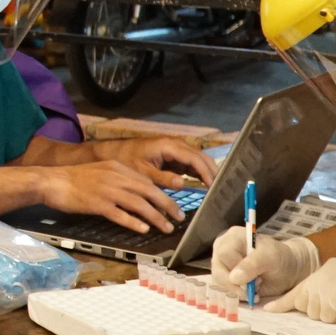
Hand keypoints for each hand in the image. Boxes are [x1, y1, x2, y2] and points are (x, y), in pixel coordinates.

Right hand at [36, 161, 182, 234]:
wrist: (51, 181)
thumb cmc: (73, 179)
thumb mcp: (100, 172)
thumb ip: (118, 180)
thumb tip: (137, 194)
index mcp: (117, 168)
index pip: (147, 181)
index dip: (163, 194)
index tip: (174, 205)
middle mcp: (115, 177)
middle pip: (148, 191)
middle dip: (167, 205)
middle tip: (178, 217)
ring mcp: (106, 190)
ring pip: (138, 204)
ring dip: (155, 217)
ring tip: (165, 227)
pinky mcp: (97, 204)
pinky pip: (120, 214)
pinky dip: (134, 222)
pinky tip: (143, 229)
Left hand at [92, 137, 218, 190]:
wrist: (115, 153)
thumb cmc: (126, 159)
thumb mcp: (142, 171)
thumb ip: (162, 178)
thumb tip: (182, 184)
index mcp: (169, 146)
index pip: (194, 158)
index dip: (206, 172)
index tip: (213, 186)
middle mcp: (176, 145)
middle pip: (201, 158)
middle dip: (212, 172)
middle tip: (220, 189)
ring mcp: (176, 150)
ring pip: (198, 160)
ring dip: (207, 173)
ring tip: (216, 189)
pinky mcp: (174, 156)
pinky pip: (191, 164)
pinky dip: (199, 173)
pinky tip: (205, 185)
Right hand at [214, 229, 318, 299]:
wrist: (285, 269)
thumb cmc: (278, 258)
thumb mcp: (270, 258)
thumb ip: (253, 264)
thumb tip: (234, 278)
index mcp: (233, 238)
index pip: (224, 254)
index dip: (236, 267)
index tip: (255, 274)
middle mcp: (222, 249)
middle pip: (218, 271)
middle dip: (238, 284)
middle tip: (256, 286)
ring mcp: (220, 264)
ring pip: (219, 283)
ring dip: (238, 291)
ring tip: (256, 288)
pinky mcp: (222, 277)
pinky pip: (223, 290)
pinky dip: (238, 294)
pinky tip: (250, 292)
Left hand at [266, 257, 335, 322]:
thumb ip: (329, 291)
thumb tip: (314, 308)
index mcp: (325, 270)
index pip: (299, 288)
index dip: (284, 302)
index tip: (268, 310)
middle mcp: (321, 275)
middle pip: (304, 303)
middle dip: (318, 311)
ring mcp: (325, 285)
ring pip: (315, 313)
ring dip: (331, 314)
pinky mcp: (332, 296)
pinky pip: (327, 317)